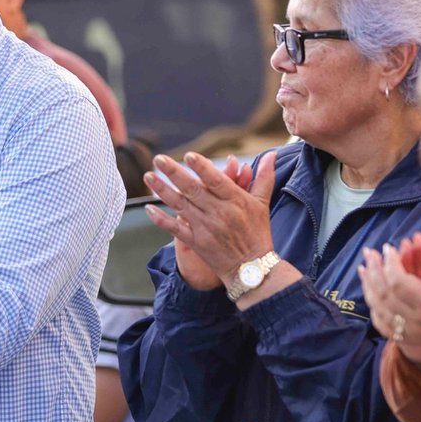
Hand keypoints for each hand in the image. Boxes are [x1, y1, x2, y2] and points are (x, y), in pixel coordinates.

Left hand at [145, 152, 275, 288]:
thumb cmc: (257, 232)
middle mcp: (219, 213)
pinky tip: (148, 208)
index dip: (202, 168)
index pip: (217, 181)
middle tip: (159, 159)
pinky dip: (161, 219)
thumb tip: (272, 153)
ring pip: (181, 205)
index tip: (189, 155)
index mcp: (236, 201)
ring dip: (162, 190)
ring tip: (148, 176)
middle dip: (175, 173)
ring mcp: (205, 228)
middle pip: (194, 190)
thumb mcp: (262, 203)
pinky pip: (175, 229)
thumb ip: (263, 177)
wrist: (251, 268)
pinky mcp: (196, 241)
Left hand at [359, 235, 420, 366]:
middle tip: (369, 253)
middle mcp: (419, 321)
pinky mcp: (413, 340)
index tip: (387, 248)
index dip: (389, 263)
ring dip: (369, 288)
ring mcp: (414, 333)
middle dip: (374, 270)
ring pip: (380, 310)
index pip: (399, 282)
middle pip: (385, 294)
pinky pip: (385, 327)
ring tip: (363, 269)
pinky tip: (371, 297)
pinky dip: (375, 311)